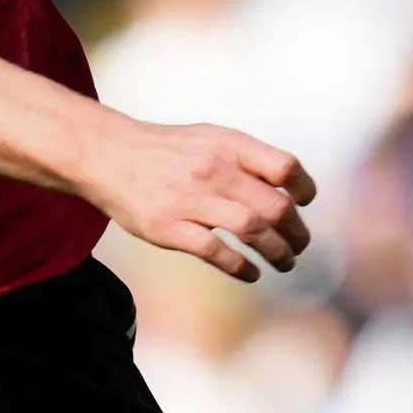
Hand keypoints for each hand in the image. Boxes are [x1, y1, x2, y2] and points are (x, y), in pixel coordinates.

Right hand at [79, 112, 316, 282]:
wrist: (109, 154)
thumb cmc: (168, 151)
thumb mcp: (210, 139)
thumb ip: (247, 159)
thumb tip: (289, 188)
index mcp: (228, 145)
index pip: (284, 167)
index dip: (303, 188)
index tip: (303, 203)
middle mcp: (213, 170)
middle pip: (275, 206)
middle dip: (296, 232)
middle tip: (300, 245)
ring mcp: (190, 199)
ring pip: (252, 230)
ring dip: (277, 252)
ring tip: (284, 262)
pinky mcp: (168, 227)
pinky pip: (215, 251)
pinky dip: (241, 267)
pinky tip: (251, 272)